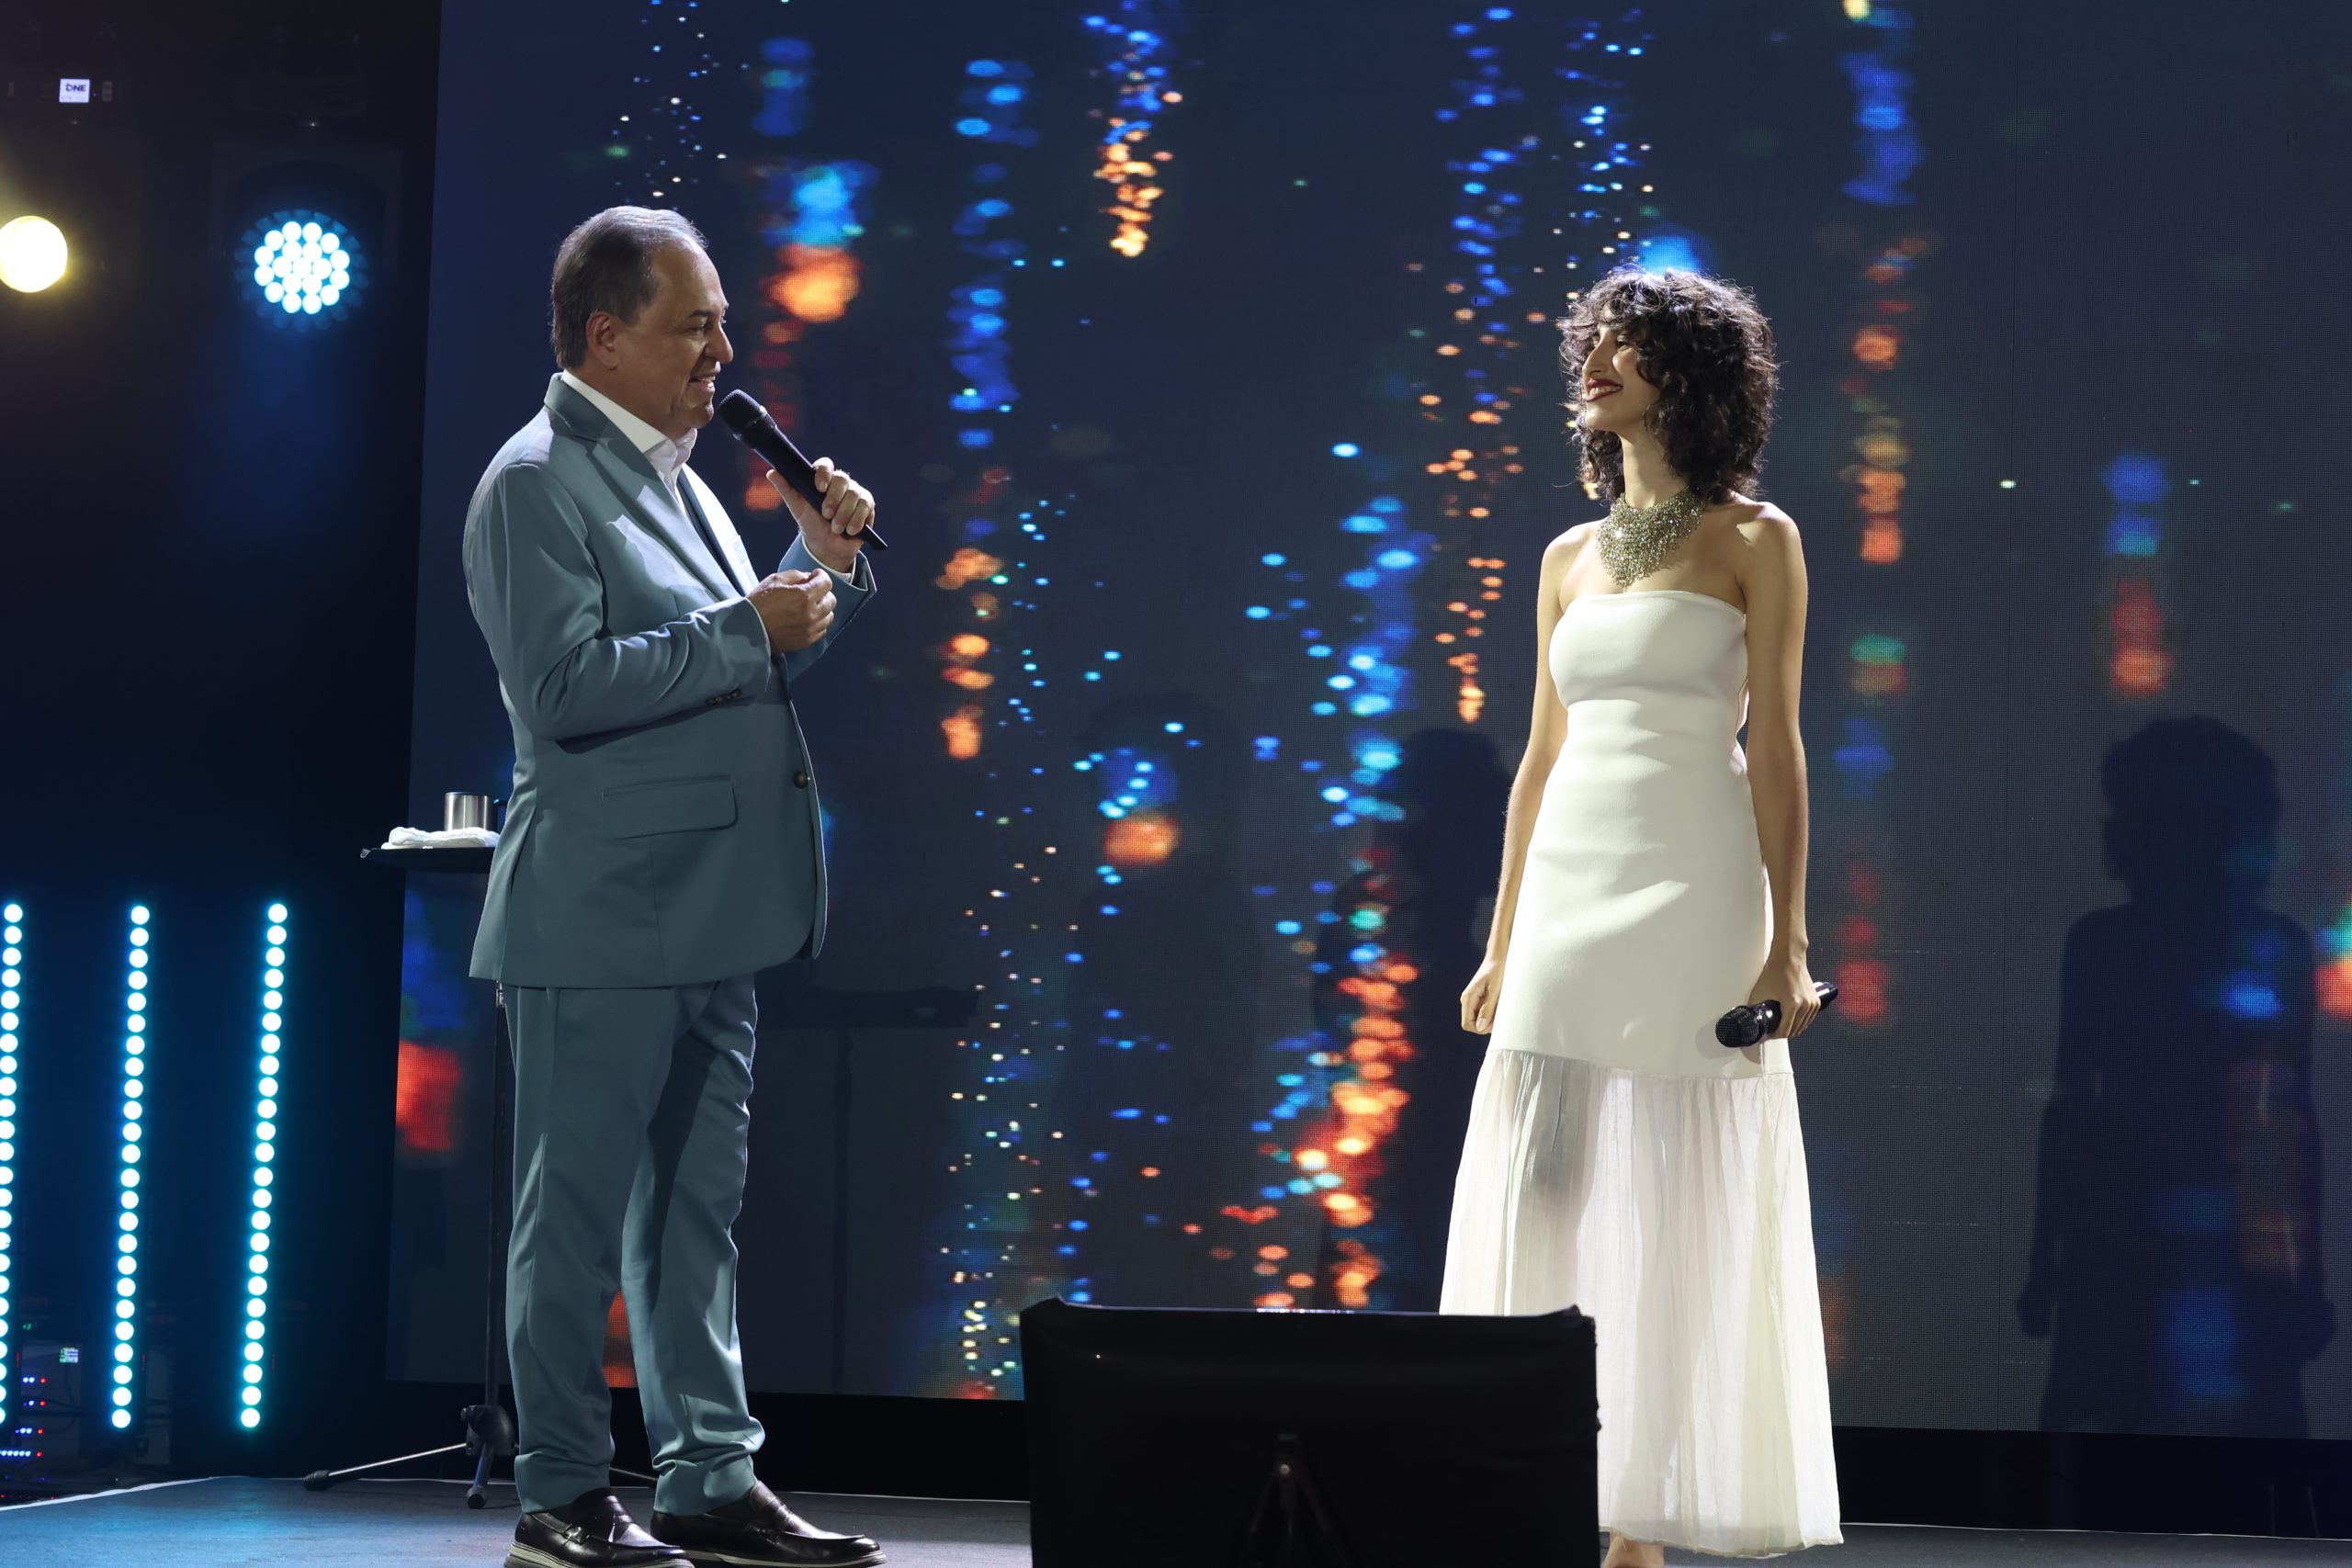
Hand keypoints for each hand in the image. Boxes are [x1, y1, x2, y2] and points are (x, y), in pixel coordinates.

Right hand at [748, 569, 835, 652]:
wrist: (749, 629)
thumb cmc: (759, 602)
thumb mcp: (774, 580)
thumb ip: (796, 575)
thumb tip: (809, 577)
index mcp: (804, 596)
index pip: (826, 582)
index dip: (821, 576)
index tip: (814, 576)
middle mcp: (811, 613)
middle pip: (831, 600)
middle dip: (823, 592)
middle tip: (812, 591)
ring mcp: (811, 629)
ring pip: (829, 616)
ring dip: (822, 608)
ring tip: (810, 606)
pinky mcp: (807, 641)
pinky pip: (823, 630)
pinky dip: (819, 622)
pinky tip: (807, 618)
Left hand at [766, 457, 873, 575]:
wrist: (827, 547)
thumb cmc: (811, 524)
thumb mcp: (797, 508)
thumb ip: (786, 489)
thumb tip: (772, 472)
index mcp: (823, 479)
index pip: (825, 465)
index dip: (824, 473)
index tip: (819, 488)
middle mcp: (841, 483)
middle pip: (842, 479)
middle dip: (834, 499)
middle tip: (826, 515)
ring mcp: (856, 493)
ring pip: (855, 495)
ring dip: (844, 514)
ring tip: (836, 528)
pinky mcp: (867, 505)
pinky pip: (866, 506)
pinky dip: (857, 521)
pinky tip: (850, 530)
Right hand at [1460, 953, 1504, 1034]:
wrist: (1499, 956)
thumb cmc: (1498, 970)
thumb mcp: (1495, 991)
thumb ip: (1487, 1009)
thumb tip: (1480, 1028)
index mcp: (1468, 998)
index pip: (1467, 1024)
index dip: (1480, 1028)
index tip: (1495, 1021)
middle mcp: (1467, 1000)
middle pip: (1473, 1024)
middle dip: (1486, 1024)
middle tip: (1500, 1014)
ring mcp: (1473, 1000)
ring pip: (1479, 1019)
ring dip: (1490, 1018)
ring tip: (1500, 1006)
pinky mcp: (1479, 998)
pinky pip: (1483, 1012)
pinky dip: (1492, 1012)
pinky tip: (1499, 1004)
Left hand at [1746, 953, 1821, 1039]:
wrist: (1788, 958)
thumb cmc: (1777, 970)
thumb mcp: (1760, 991)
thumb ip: (1754, 1008)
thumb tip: (1750, 1019)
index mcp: (1793, 1004)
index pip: (1785, 1031)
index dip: (1774, 1035)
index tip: (1767, 1034)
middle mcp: (1806, 1005)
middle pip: (1795, 1031)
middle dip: (1782, 1033)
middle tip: (1772, 1031)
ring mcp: (1813, 1004)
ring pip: (1803, 1026)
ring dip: (1791, 1029)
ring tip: (1780, 1026)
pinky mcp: (1816, 1001)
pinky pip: (1808, 1019)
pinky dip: (1800, 1023)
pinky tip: (1791, 1021)